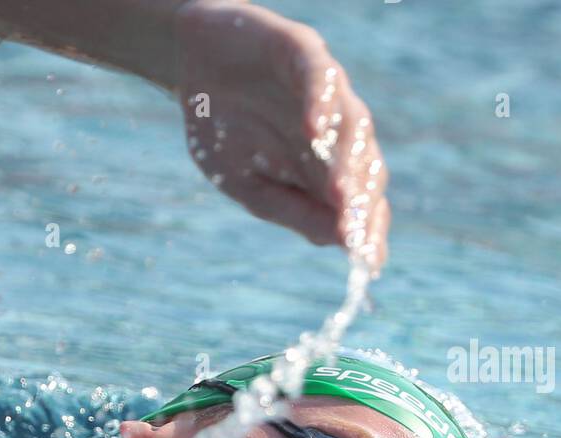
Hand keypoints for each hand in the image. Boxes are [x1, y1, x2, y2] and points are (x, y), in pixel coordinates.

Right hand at [174, 0, 389, 267]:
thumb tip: (339, 242)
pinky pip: (318, 76)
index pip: (360, 202)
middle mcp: (336, 130)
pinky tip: (312, 131)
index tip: (367, 264)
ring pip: (352, 125)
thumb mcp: (247, 184)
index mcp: (326, 168)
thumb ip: (293, 210)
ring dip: (348, 162)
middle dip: (362, 204)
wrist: (192, 64)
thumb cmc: (223, 128)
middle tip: (357, 237)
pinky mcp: (302, 50)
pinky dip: (318, 102)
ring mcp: (324, 90)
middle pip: (366, 166)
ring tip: (342, 196)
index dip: (367, 230)